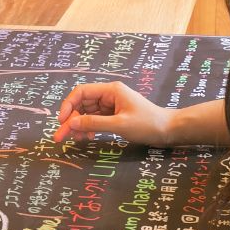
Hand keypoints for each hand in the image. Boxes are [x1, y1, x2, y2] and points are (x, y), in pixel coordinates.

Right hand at [53, 82, 173, 146]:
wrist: (168, 130)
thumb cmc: (147, 124)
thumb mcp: (120, 125)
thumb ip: (94, 123)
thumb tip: (72, 123)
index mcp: (111, 90)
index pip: (81, 92)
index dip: (68, 105)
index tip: (62, 121)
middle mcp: (109, 95)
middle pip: (82, 103)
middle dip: (71, 119)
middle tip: (61, 136)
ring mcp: (112, 105)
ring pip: (87, 112)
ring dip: (79, 124)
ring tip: (76, 139)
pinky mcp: (114, 115)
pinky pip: (95, 119)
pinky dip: (89, 127)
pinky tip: (88, 137)